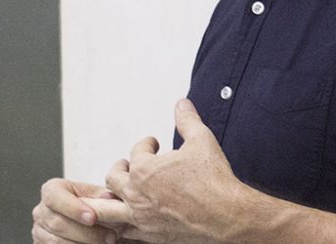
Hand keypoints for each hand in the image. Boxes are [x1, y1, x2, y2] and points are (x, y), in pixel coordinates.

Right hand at [32, 178, 126, 243]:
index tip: (93, 217)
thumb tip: (108, 197)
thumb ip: (101, 196)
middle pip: (58, 223)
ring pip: (56, 242)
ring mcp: (39, 231)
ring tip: (104, 243)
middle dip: (87, 232)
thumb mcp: (95, 196)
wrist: (87, 225)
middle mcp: (41, 211)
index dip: (73, 207)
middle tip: (110, 236)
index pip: (54, 196)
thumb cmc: (91, 207)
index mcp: (52, 191)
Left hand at [95, 99, 244, 242]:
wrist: (228, 217)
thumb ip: (187, 120)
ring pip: (107, 211)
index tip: (154, 143)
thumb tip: (182, 104)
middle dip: (120, 169)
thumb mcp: (202, 141)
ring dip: (108, 200)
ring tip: (113, 196)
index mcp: (144, 170)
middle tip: (129, 166)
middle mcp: (136, 195)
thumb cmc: (215, 181)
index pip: (136, 151)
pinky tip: (130, 219)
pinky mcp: (150, 236)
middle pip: (112, 179)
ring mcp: (141, 218)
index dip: (146, 144)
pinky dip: (122, 224)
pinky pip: (125, 232)